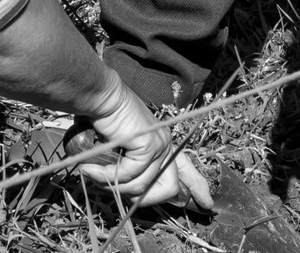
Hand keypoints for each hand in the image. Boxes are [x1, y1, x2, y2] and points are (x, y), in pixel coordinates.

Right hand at [72, 72, 212, 211]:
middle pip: (168, 188)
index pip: (186, 168)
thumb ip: (129, 166)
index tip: (208, 204)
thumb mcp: (121, 146)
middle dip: (146, 200)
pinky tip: (91, 169)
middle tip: (120, 194)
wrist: (101, 96)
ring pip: (142, 186)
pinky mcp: (149, 146)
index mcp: (162, 141)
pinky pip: (129, 175)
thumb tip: (128, 193)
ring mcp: (159, 144)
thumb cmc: (106, 117)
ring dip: (114, 185)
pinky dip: (106, 176)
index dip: (197, 186)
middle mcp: (165, 143)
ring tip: (92, 173)